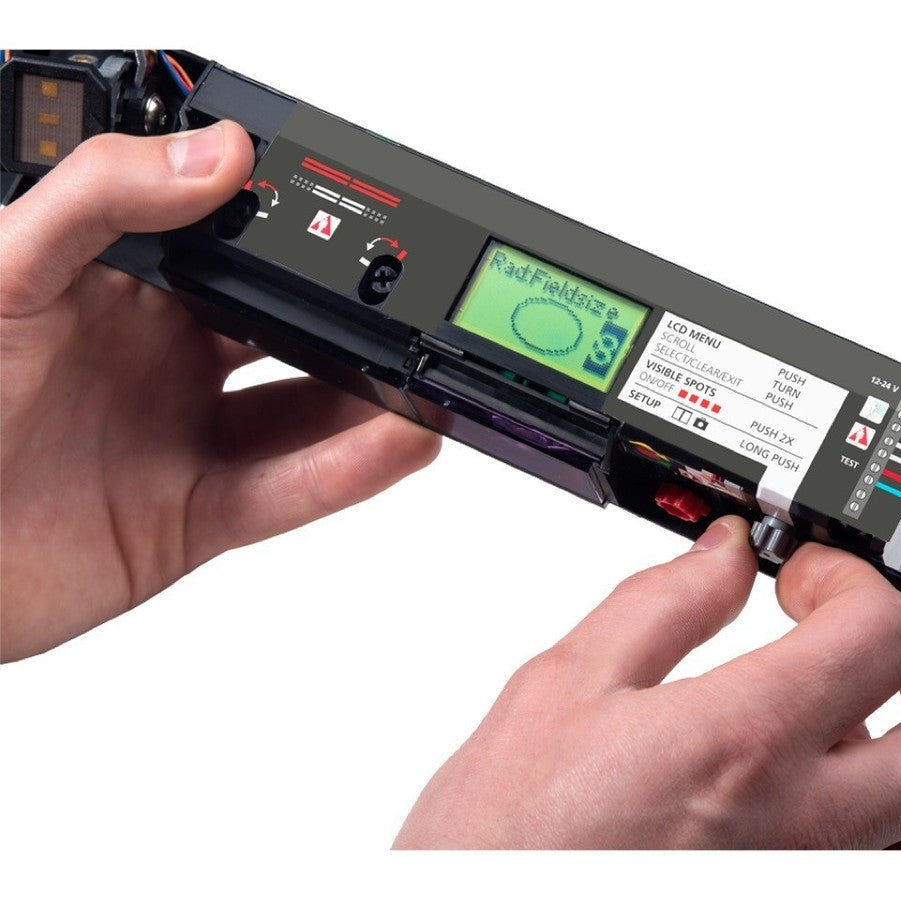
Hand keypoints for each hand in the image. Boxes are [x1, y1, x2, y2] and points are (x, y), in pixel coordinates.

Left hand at [0, 122, 439, 660]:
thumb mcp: (7, 274)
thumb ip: (106, 200)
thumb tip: (216, 154)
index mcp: (120, 289)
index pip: (231, 249)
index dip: (294, 236)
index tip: (358, 224)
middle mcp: (161, 361)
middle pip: (284, 333)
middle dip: (349, 321)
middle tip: (406, 307)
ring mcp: (182, 439)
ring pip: (302, 415)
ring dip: (369, 400)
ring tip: (421, 379)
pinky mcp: (193, 517)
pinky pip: (287, 491)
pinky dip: (348, 471)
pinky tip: (395, 443)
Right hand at [394, 517, 900, 848]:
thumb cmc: (503, 843)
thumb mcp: (562, 690)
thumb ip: (662, 603)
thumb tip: (725, 550)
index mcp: (741, 745)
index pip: (882, 629)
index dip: (856, 575)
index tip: (810, 574)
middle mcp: (810, 834)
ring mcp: (823, 889)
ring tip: (899, 693)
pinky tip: (861, 781)